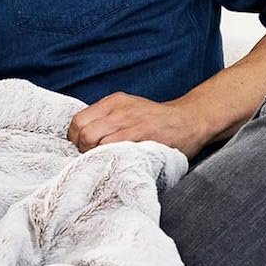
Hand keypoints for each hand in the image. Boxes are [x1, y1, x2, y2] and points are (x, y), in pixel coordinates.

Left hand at [67, 92, 211, 158]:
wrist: (190, 121)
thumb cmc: (155, 120)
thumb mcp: (127, 110)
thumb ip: (106, 119)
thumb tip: (80, 138)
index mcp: (113, 102)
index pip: (78, 121)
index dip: (75, 139)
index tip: (82, 149)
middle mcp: (119, 110)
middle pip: (84, 133)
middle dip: (83, 150)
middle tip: (93, 159)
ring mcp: (132, 123)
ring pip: (96, 142)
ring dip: (96, 156)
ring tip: (106, 162)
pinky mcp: (144, 137)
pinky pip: (116, 150)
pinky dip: (112, 159)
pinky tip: (118, 163)